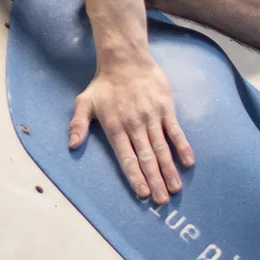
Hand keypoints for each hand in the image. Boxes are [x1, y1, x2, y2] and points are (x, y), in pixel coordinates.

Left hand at [68, 58, 194, 204]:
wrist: (126, 59)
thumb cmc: (104, 84)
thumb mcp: (84, 103)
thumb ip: (78, 125)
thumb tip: (71, 145)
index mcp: (115, 127)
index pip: (126, 158)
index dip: (135, 176)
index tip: (143, 194)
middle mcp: (134, 125)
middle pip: (146, 158)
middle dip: (155, 180)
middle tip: (162, 201)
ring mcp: (152, 117)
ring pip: (162, 148)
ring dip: (169, 170)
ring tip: (175, 189)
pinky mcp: (166, 109)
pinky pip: (175, 131)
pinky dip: (182, 147)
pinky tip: (188, 163)